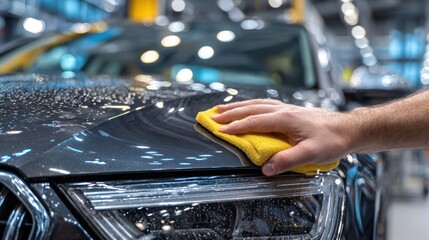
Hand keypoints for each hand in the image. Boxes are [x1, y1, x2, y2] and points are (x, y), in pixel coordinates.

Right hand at [211, 99, 353, 175]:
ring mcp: (286, 108)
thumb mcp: (311, 154)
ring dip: (237, 106)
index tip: (219, 129)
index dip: (235, 126)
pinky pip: (264, 104)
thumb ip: (287, 160)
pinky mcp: (290, 110)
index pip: (254, 121)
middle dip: (230, 112)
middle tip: (212, 115)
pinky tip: (247, 107)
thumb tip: (266, 168)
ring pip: (256, 103)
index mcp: (285, 119)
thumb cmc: (332, 140)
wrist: (348, 129)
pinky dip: (250, 105)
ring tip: (222, 108)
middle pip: (251, 108)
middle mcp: (283, 110)